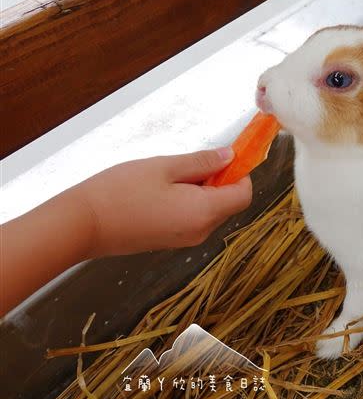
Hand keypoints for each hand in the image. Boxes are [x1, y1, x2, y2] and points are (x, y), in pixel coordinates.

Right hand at [77, 148, 252, 257]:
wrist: (82, 225)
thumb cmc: (120, 192)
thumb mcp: (164, 167)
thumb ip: (202, 162)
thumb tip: (230, 157)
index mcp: (204, 212)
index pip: (243, 195)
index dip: (241, 173)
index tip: (227, 156)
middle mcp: (200, 231)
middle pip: (229, 203)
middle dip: (220, 180)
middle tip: (192, 162)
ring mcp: (185, 239)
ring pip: (211, 211)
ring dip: (203, 190)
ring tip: (171, 175)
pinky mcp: (171, 241)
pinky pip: (194, 219)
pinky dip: (190, 202)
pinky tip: (163, 190)